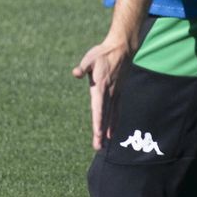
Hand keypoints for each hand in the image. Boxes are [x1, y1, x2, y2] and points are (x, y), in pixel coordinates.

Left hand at [72, 37, 131, 151]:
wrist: (121, 49)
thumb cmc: (102, 54)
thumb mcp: (90, 58)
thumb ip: (82, 67)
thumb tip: (75, 73)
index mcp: (101, 87)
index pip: (99, 108)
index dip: (98, 122)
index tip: (98, 134)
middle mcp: (109, 93)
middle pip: (104, 116)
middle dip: (101, 132)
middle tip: (97, 146)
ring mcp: (115, 94)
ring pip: (111, 116)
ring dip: (107, 130)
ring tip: (103, 145)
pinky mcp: (118, 93)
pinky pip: (116, 110)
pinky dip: (114, 122)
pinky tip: (112, 133)